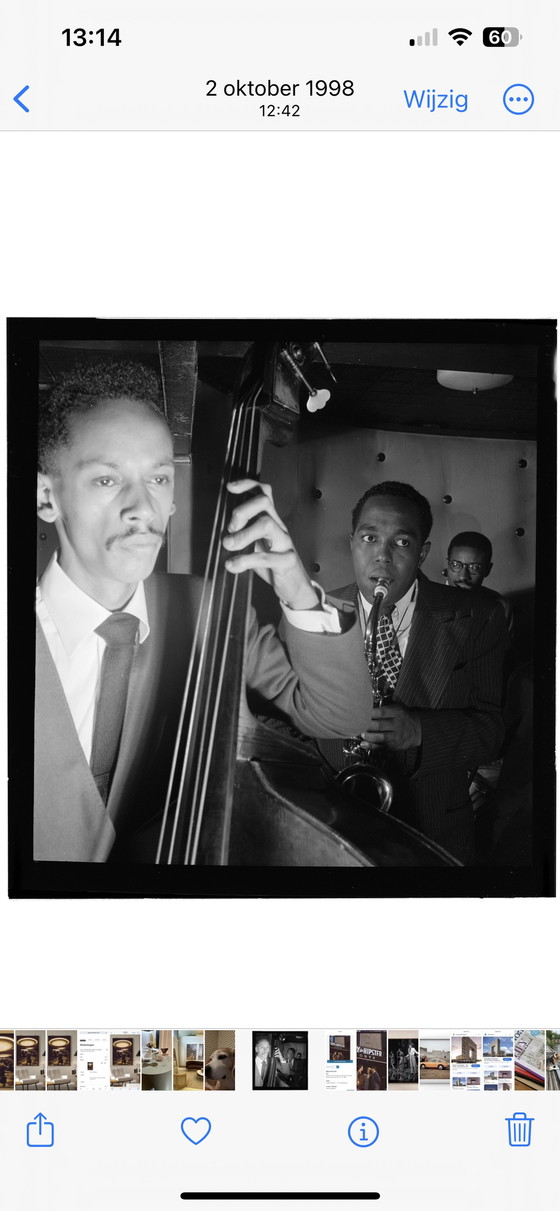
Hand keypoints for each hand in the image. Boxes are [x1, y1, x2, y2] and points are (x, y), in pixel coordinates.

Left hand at [222, 479, 318, 609]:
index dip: (248, 485)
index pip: (264, 493)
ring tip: (229, 546)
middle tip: (230, 529)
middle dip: (242, 510)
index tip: (230, 488)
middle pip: (264, 502)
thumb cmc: (273, 565)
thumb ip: (243, 536)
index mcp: (271, 520)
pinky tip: (233, 566)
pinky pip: (266, 557)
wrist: (295, 589)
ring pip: (266, 524)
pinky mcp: (287, 561)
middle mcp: (279, 527)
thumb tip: (221, 534)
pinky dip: (245, 560)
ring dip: (242, 534)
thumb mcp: (256, 546)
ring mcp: (285, 543)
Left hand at [361, 704, 421, 750]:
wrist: (418, 730)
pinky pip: (382, 746)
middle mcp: (397, 724)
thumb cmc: (403, 717)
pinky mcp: (395, 745)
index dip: (370, 714)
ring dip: (369, 736)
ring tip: (362, 734)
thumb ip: (384, 709)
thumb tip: (367, 709)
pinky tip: (364, 744)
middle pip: (380, 725)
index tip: (360, 714)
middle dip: (367, 726)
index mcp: (397, 712)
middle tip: (358, 725)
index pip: (382, 713)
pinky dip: (372, 746)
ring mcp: (397, 735)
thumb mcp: (397, 708)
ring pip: (381, 737)